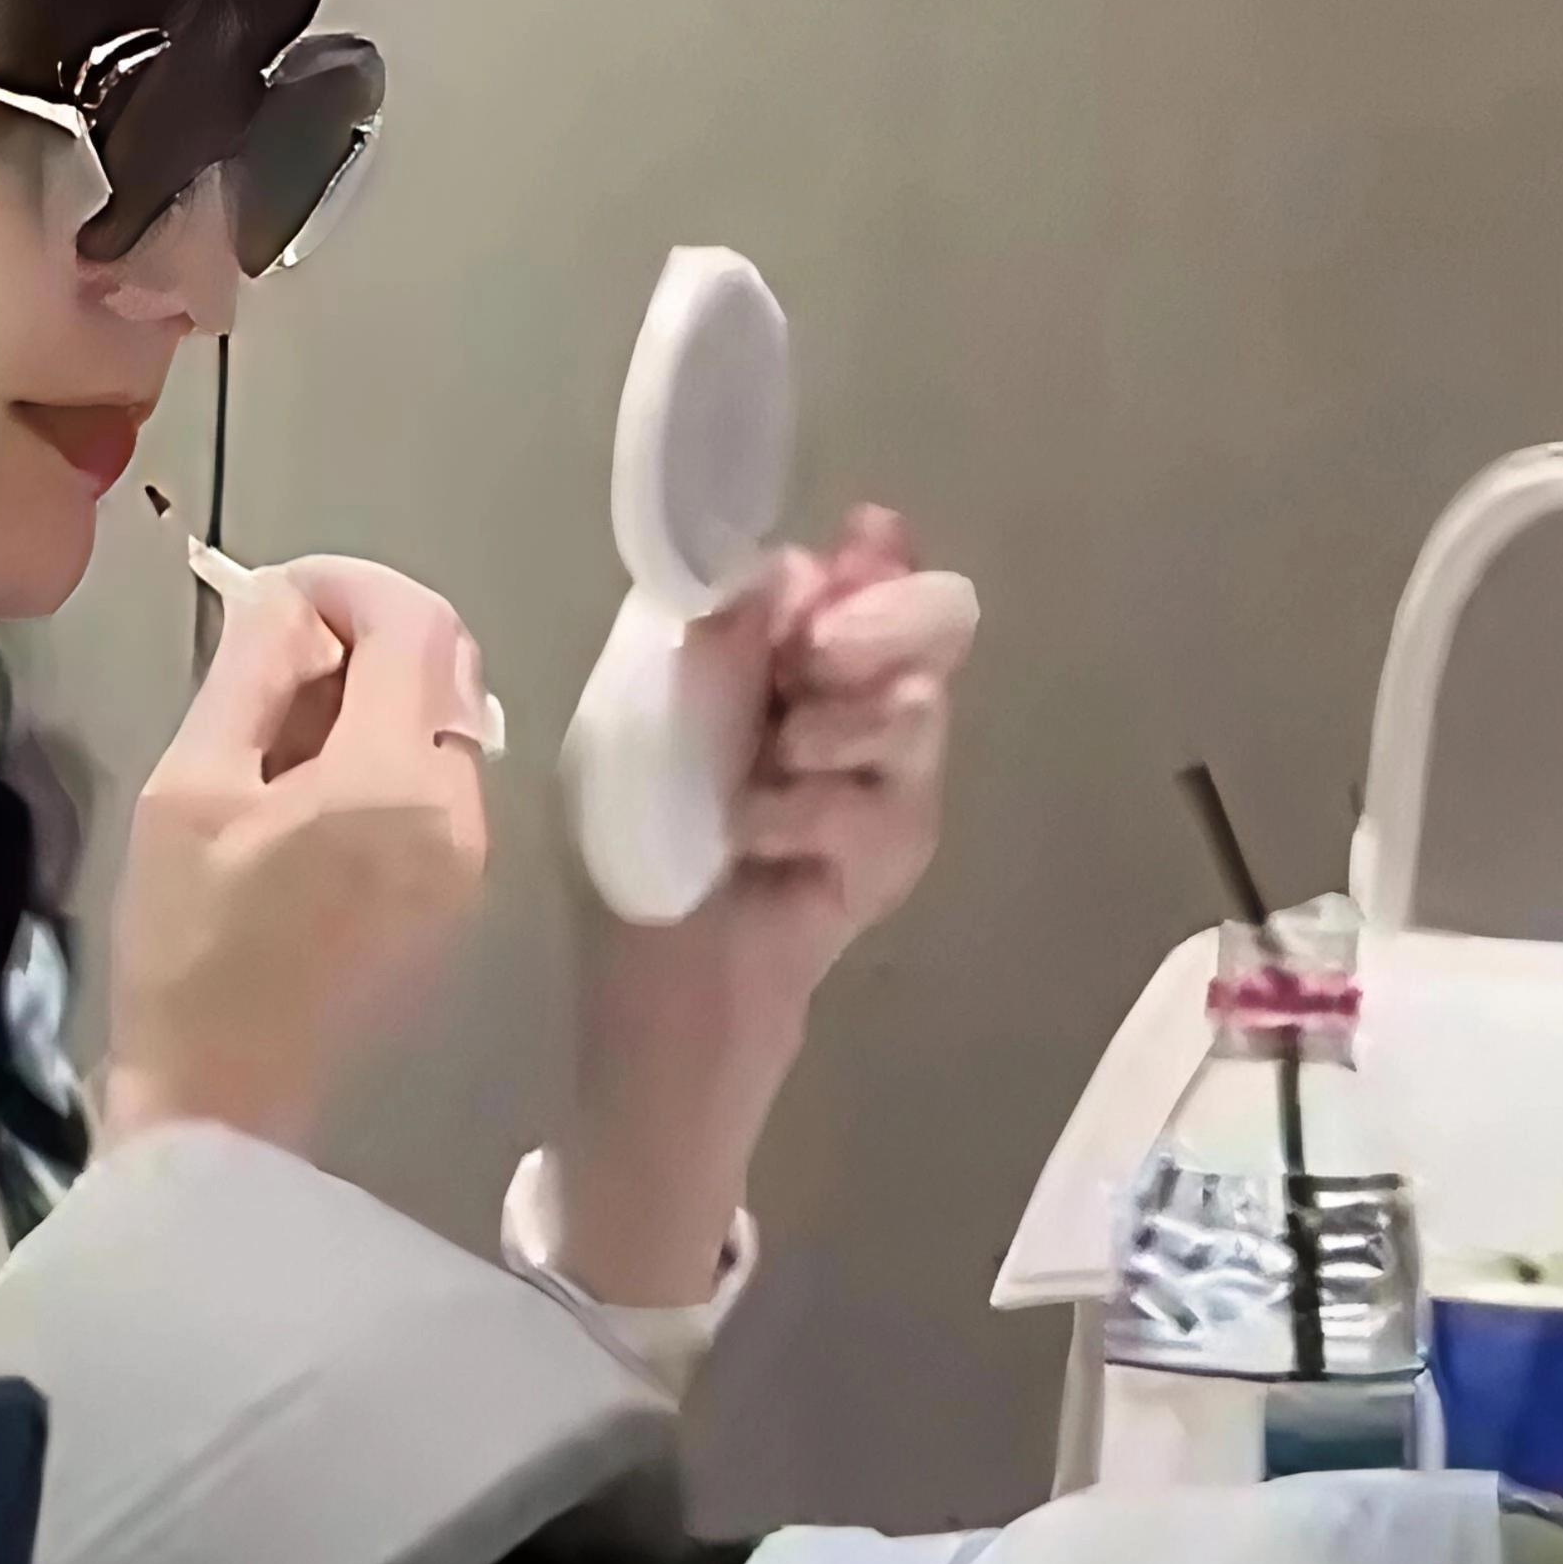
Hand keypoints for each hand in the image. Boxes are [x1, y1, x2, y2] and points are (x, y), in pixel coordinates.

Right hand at [104, 556, 489, 1158]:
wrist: (224, 1102)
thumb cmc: (187, 947)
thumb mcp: (190, 787)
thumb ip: (251, 672)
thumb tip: (288, 597)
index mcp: (397, 777)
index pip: (415, 619)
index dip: (345, 584)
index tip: (273, 598)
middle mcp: (461, 809)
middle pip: (444, 663)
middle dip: (361, 637)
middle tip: (264, 672)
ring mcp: (470, 858)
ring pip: (442, 721)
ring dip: (370, 699)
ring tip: (272, 742)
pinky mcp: (457, 895)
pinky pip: (436, 784)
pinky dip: (383, 758)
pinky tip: (306, 797)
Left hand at [550, 512, 977, 1308]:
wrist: (657, 1009)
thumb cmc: (631, 868)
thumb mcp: (640, 736)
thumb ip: (716, 651)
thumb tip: (785, 567)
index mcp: (771, 658)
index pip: (849, 574)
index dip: (860, 562)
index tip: (851, 554)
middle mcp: (842, 703)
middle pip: (930, 618)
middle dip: (878, 624)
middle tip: (816, 657)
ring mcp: (883, 779)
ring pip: (917, 706)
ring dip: (835, 730)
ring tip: (762, 780)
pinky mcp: (897, 854)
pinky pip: (888, 808)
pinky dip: (816, 818)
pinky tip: (761, 844)